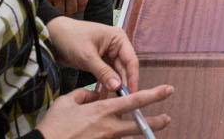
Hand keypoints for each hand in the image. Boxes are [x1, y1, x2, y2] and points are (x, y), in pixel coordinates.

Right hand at [35, 83, 172, 138]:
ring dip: (136, 131)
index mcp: (103, 111)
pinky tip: (109, 133)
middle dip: (156, 122)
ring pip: (127, 136)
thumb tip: (95, 94)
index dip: (154, 94)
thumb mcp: (67, 101)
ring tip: (147, 128)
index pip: (134, 100)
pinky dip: (116, 136)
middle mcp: (109, 128)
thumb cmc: (54, 125)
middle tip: (167, 118)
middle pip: (139, 125)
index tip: (168, 90)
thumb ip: (84, 95)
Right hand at [43, 0, 87, 15]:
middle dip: (69, 10)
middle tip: (64, 9)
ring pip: (61, 11)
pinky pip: (50, 7)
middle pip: (72, 9)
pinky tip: (48, 3)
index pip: (83, 3)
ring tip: (56, 7)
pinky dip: (49, 6)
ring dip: (59, 10)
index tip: (76, 9)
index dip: (79, 8)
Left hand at [46, 19, 141, 92]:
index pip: (131, 60)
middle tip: (123, 100)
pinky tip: (105, 94)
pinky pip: (107, 74)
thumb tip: (117, 86)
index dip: (133, 77)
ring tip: (114, 99)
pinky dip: (106, 83)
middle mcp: (116, 45)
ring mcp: (108, 53)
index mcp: (118, 38)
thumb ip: (103, 72)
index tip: (132, 93)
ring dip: (115, 85)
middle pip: (125, 68)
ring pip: (116, 73)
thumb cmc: (70, 37)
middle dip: (123, 83)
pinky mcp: (100, 61)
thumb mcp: (88, 56)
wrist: (53, 36)